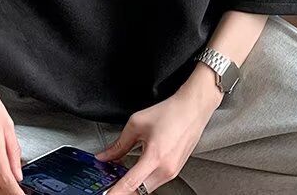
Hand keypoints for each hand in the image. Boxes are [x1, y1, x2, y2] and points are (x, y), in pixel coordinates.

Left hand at [93, 86, 220, 193]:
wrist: (191, 111)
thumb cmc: (169, 113)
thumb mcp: (136, 124)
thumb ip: (119, 144)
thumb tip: (105, 156)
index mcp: (155, 157)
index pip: (131, 183)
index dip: (116, 191)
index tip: (107, 194)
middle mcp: (166, 170)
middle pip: (139, 191)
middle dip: (124, 189)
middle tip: (110, 181)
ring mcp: (172, 172)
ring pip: (147, 188)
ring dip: (134, 184)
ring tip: (121, 173)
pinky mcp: (175, 171)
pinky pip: (155, 182)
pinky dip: (143, 179)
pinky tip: (136, 170)